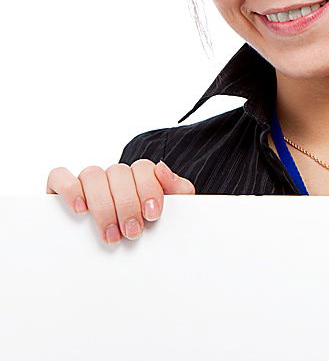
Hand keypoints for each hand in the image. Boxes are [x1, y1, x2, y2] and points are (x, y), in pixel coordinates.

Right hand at [46, 159, 195, 244]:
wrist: (131, 252)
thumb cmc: (150, 227)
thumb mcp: (173, 209)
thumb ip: (177, 188)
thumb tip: (161, 168)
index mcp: (139, 175)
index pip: (143, 168)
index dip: (148, 189)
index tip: (152, 215)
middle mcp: (113, 175)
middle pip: (118, 173)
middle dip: (126, 205)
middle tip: (132, 232)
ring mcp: (88, 181)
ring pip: (92, 175)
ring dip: (102, 205)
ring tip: (110, 233)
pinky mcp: (60, 190)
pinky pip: (59, 177)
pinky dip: (69, 189)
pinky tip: (81, 209)